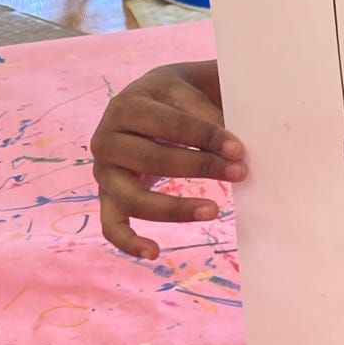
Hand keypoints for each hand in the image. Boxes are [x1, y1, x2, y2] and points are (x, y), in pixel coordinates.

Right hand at [90, 60, 245, 260]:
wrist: (148, 99)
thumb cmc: (177, 97)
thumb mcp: (190, 92)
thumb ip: (208, 113)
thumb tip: (236, 148)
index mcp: (127, 105)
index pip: (169, 123)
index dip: (206, 136)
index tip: (238, 150)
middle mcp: (106, 138)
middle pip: (151, 159)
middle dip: (200, 167)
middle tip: (239, 172)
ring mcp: (104, 170)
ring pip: (132, 198)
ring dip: (175, 208)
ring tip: (214, 210)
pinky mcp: (107, 195)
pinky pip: (112, 224)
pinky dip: (128, 242)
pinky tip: (154, 253)